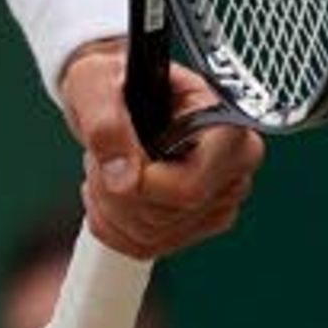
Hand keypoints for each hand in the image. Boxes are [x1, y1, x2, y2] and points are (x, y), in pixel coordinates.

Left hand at [59, 41, 263, 259]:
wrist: (115, 95)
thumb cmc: (113, 80)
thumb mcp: (95, 82)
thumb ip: (106, 123)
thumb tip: (123, 178)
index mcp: (224, 127)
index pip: (192, 185)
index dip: (144, 184)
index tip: (112, 164)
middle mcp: (232, 169)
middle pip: (167, 215)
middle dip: (115, 190)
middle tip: (101, 154)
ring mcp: (218, 201)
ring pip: (153, 235)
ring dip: (110, 206)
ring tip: (106, 167)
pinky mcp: (197, 224)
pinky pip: (146, 247)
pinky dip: (113, 225)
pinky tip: (111, 192)